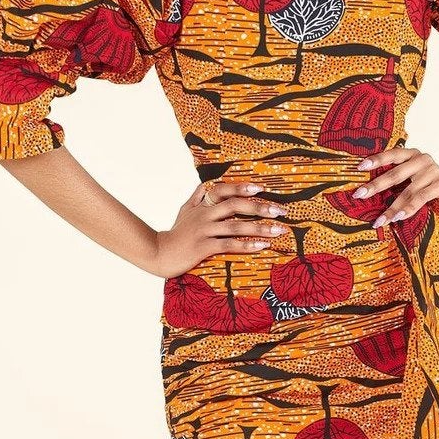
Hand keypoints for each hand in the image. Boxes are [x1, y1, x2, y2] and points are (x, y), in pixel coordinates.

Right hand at [145, 178, 290, 278]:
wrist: (158, 254)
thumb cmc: (174, 234)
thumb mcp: (184, 212)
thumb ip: (196, 198)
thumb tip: (203, 184)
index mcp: (202, 206)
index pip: (223, 190)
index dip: (242, 188)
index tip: (261, 189)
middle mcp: (204, 215)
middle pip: (235, 205)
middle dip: (260, 208)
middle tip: (280, 211)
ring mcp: (204, 231)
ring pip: (236, 226)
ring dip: (260, 228)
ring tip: (278, 230)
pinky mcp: (203, 248)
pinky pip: (229, 244)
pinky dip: (247, 244)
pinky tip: (262, 246)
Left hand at [352, 144, 438, 226]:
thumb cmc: (431, 190)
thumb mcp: (413, 182)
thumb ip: (398, 181)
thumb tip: (368, 192)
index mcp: (412, 155)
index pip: (391, 155)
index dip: (375, 160)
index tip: (359, 167)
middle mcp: (422, 159)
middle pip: (395, 174)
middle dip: (375, 186)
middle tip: (359, 195)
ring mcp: (433, 170)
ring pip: (407, 191)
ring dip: (391, 208)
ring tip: (379, 221)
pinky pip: (421, 197)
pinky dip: (409, 208)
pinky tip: (398, 218)